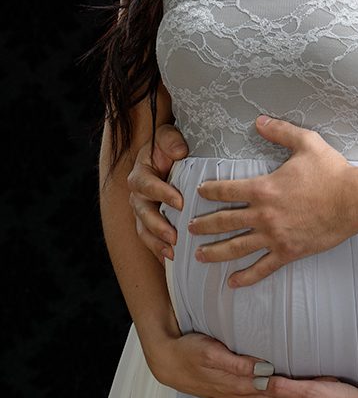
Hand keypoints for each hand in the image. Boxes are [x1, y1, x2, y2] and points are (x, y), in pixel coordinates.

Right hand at [127, 123, 189, 261]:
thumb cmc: (169, 147)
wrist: (167, 157)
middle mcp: (138, 195)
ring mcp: (142, 211)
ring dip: (157, 242)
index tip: (179, 202)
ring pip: (144, 230)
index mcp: (140, 174)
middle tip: (175, 236)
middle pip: (142, 213)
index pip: (146, 185)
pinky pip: (150, 240)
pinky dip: (159, 251)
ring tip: (173, 252)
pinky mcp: (150, 223)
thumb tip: (180, 151)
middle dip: (158, 226)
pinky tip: (172, 261)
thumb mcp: (168, 136)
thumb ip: (171, 140)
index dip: (161, 193)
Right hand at [145, 330, 301, 397]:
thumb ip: (238, 363)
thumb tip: (263, 371)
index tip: (314, 391)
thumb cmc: (189, 351)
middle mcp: (236, 393)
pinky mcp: (225, 392)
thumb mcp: (212, 353)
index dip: (293, 392)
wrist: (165, 359)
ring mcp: (230, 395)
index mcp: (236, 384)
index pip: (272, 391)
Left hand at [191, 116, 357, 286]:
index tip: (198, 193)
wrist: (354, 200)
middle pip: (224, 221)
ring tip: (199, 256)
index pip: (227, 190)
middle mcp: (263, 215)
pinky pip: (262, 268)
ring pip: (236, 248)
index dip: (209, 190)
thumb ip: (280, 131)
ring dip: (215, 252)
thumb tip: (259, 120)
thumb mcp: (306, 143)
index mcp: (264, 188)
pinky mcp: (288, 251)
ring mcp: (274, 236)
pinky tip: (232, 282)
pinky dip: (246, 277)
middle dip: (203, 225)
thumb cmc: (332, 171)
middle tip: (189, 228)